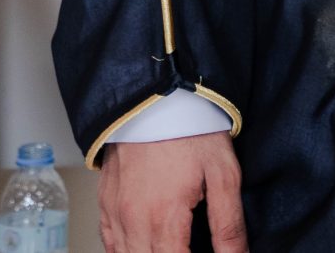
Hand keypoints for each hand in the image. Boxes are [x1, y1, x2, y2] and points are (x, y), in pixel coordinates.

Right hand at [98, 131, 243, 252]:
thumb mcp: (223, 175)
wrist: (156, 97)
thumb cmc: (191, 131)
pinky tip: (143, 249)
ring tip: (174, 247)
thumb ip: (229, 224)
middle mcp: (133, 222)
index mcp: (163, 219)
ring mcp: (114, 213)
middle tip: (190, 247)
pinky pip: (109, 244)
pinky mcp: (105, 202)